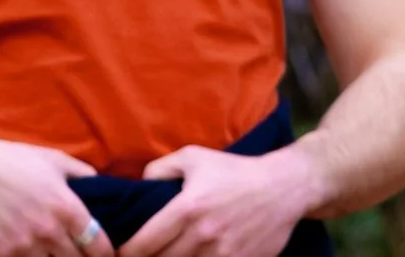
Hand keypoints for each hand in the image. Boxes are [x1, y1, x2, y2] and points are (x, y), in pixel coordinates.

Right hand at [0, 124, 117, 256]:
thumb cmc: (13, 160)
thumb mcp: (53, 159)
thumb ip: (82, 173)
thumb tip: (102, 184)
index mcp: (65, 206)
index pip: (97, 244)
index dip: (103, 254)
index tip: (101, 255)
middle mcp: (47, 229)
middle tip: (75, 255)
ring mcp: (22, 245)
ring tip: (50, 254)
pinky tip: (27, 254)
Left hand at [120, 147, 321, 256]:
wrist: (283, 188)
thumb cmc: (234, 171)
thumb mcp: (193, 157)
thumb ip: (159, 169)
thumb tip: (137, 185)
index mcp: (187, 208)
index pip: (145, 243)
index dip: (127, 252)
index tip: (121, 254)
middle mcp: (203, 234)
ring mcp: (223, 254)